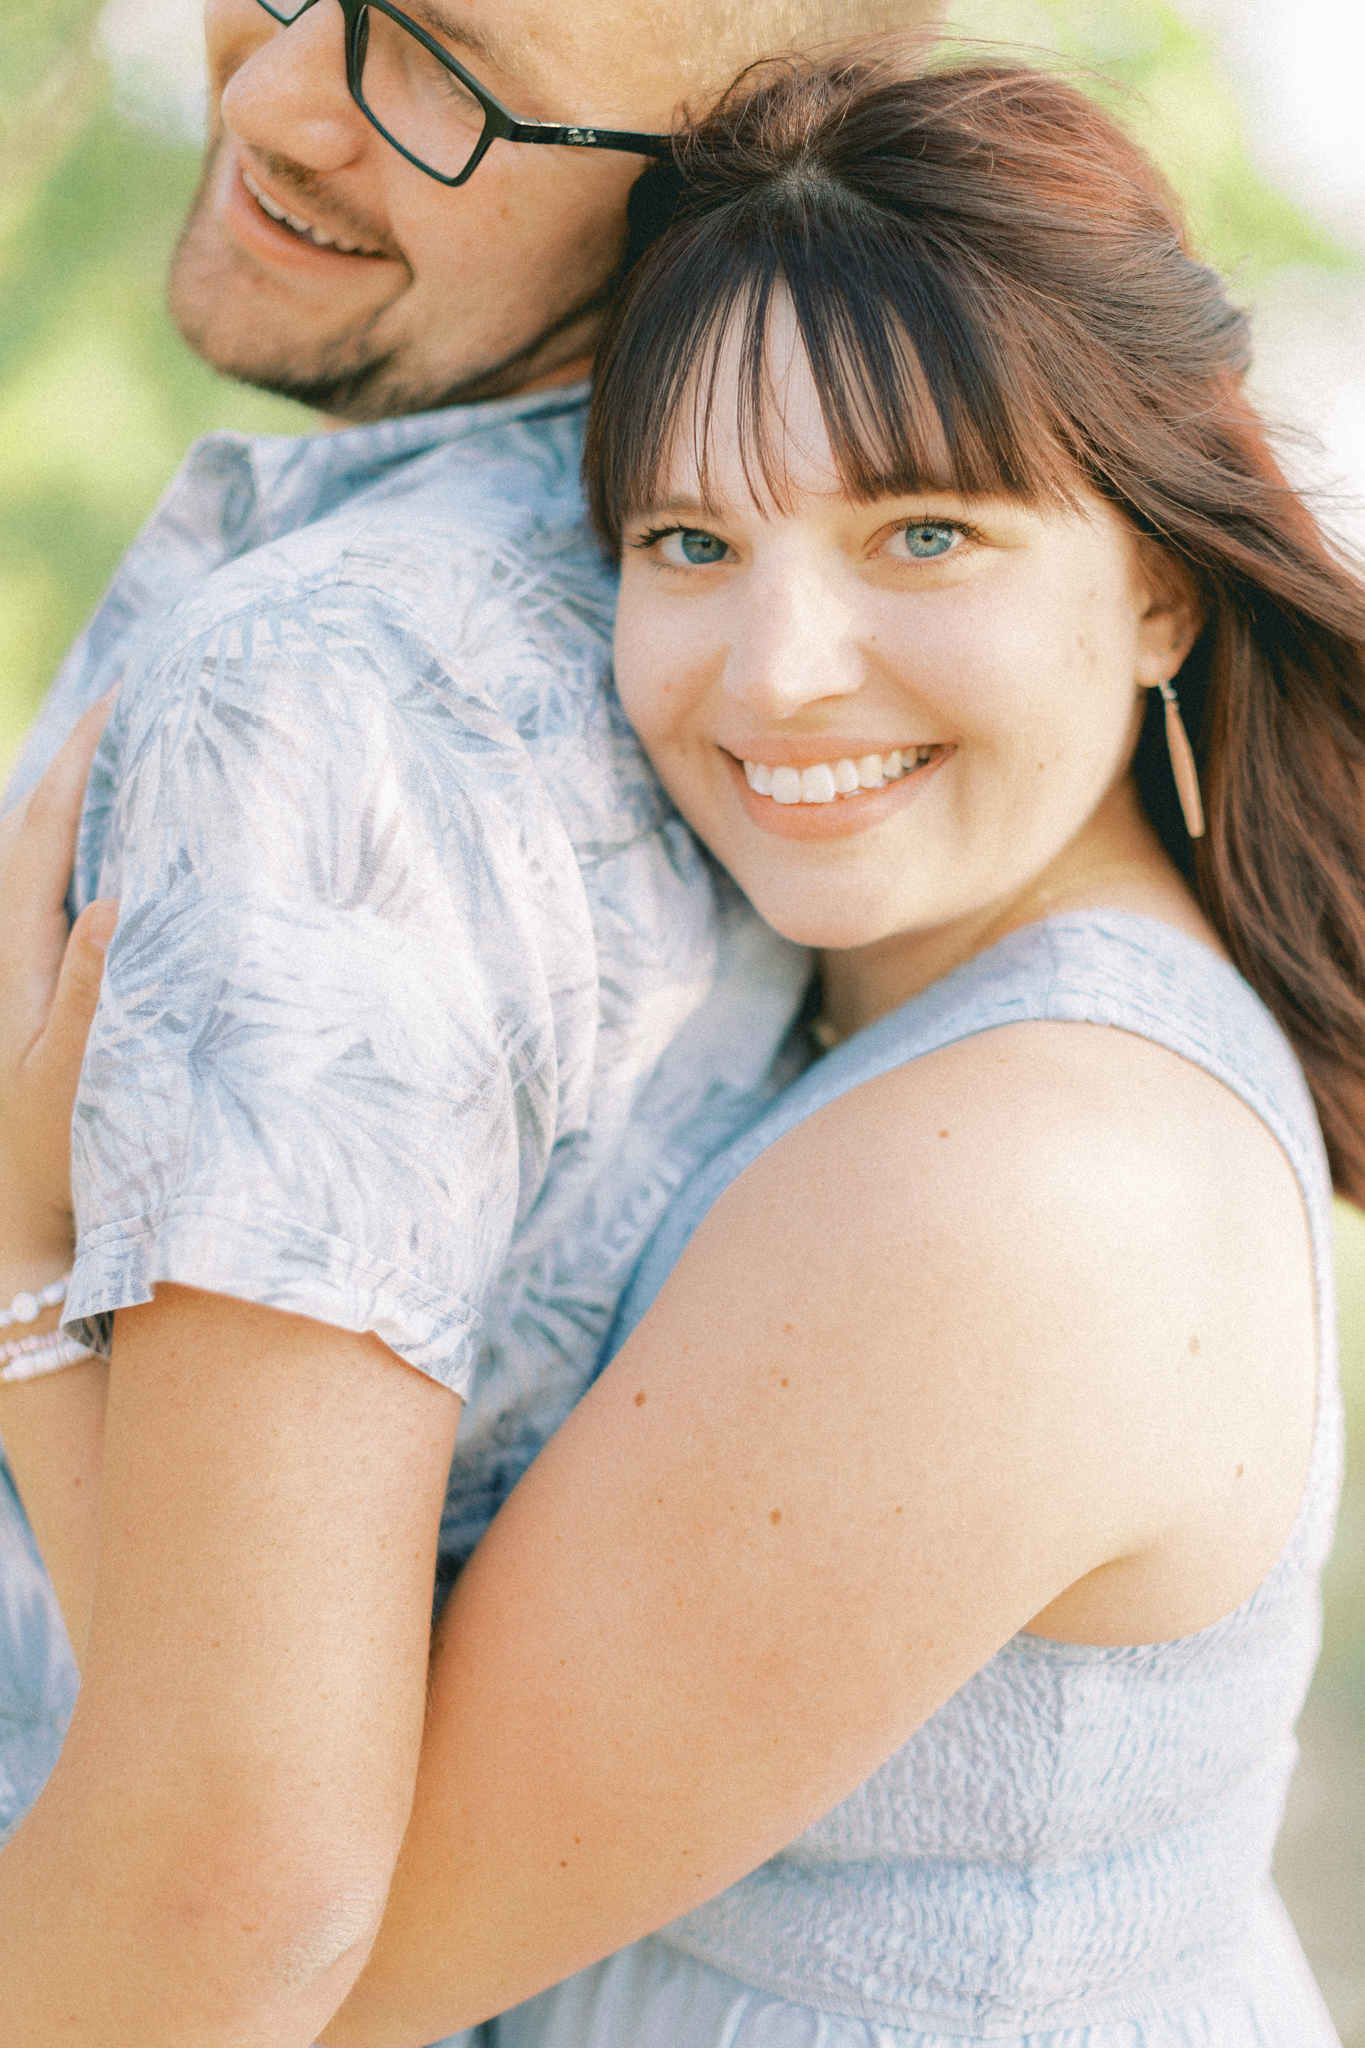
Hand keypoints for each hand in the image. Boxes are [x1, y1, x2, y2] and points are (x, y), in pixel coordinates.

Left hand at [0, 699, 118, 1288]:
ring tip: (167, 765)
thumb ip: (90, 991)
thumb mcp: (68, 1079)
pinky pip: (93, 915)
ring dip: (114, 816)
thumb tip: (113, 899)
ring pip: (73, 870)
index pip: (45, 829)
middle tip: (155, 708)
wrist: (24, 1246)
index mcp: (11, 953)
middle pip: (55, 832)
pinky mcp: (65, 1009)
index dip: (82, 758)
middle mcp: (20, 954)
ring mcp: (41, 981)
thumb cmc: (48, 1167)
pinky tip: (168, 868)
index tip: (125, 696)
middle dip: (97, 767)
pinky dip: (125, 874)